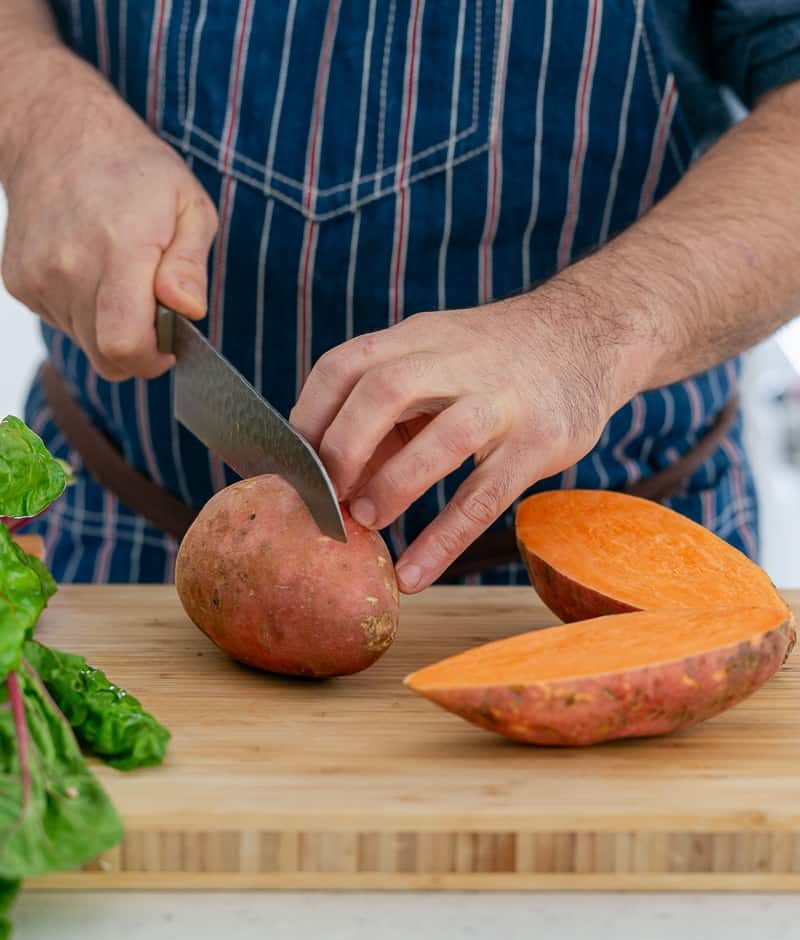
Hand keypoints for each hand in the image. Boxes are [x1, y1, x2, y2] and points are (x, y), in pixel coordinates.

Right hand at [0, 50, 216, 379]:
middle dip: (137, 347)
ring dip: (110, 327)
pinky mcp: (19, 282)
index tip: (169, 346)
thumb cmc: (134, 170)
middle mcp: (69, 266)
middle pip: (105, 355)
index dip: (152, 359)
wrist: (58, 133)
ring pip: (84, 342)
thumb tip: (188, 308)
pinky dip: (84, 311)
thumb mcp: (190, 206)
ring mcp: (38, 276)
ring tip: (121, 278)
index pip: (124, 343)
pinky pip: (61, 322)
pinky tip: (92, 271)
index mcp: (119, 249)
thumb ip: (191, 265)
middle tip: (152, 311)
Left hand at [291, 290, 636, 592]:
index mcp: (419, 338)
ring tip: (365, 524)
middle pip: (384, 390)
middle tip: (325, 497)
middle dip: (342, 447)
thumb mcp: (436, 358)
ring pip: (441, 439)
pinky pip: (484, 497)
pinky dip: (443, 540)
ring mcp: (501, 400)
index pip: (345, 365)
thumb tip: (335, 478)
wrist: (589, 335)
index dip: (309, 416)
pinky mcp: (538, 442)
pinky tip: (416, 574)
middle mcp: (457, 360)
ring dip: (392, 486)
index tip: (292, 465)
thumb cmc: (492, 361)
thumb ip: (387, 408)